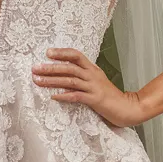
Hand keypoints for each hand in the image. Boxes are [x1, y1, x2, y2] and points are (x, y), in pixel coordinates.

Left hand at [31, 48, 145, 127]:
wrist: (127, 108)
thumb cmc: (110, 96)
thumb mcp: (96, 82)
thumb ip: (83, 77)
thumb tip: (64, 75)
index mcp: (93, 69)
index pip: (76, 55)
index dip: (62, 53)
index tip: (47, 53)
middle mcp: (93, 75)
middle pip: (70, 67)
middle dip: (50, 67)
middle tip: (35, 69)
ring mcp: (94, 87)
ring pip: (70, 80)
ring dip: (52, 80)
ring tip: (38, 81)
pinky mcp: (95, 100)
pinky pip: (77, 96)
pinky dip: (64, 96)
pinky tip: (53, 97)